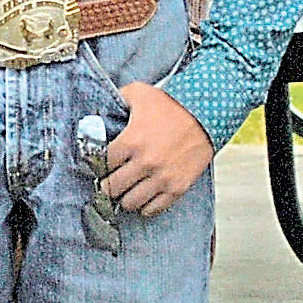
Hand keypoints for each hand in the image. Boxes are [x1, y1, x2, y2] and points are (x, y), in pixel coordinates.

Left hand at [92, 84, 212, 215]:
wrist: (206, 114)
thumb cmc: (172, 104)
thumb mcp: (139, 93)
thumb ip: (116, 100)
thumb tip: (100, 110)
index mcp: (131, 141)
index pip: (101, 164)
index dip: (97, 165)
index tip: (97, 166)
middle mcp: (145, 163)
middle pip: (112, 187)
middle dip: (107, 184)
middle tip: (108, 182)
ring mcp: (162, 178)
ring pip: (130, 202)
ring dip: (124, 197)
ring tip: (125, 191)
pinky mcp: (177, 187)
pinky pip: (154, 208)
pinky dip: (145, 206)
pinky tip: (143, 198)